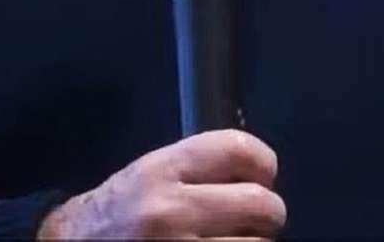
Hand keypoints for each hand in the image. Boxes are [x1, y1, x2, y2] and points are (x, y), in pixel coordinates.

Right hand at [37, 129, 285, 239]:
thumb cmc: (118, 213)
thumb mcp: (151, 174)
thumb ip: (199, 169)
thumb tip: (258, 175)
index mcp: (162, 171)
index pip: (240, 151)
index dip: (262, 164)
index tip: (261, 177)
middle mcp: (170, 212)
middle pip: (261, 205)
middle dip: (265, 214)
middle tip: (251, 220)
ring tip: (228, 240)